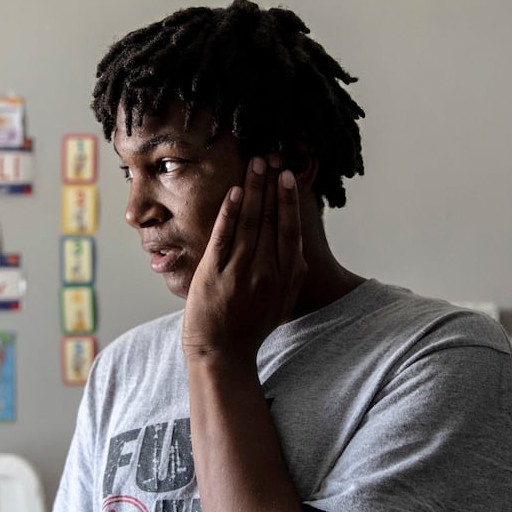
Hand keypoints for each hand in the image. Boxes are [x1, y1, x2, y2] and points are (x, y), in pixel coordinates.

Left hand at [182, 155, 307, 360]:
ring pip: (250, 223)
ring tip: (255, 165)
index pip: (290, 230)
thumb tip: (296, 247)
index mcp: (287, 278)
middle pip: (272, 220)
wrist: (223, 353)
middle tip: (271, 158)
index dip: (289, 200)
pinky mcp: (215, 274)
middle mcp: (267, 273)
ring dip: (253, 190)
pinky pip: (224, 237)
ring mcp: (240, 272)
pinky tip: (234, 191)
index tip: (288, 176)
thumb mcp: (282, 302)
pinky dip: (230, 212)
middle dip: (271, 185)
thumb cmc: (251, 327)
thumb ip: (290, 274)